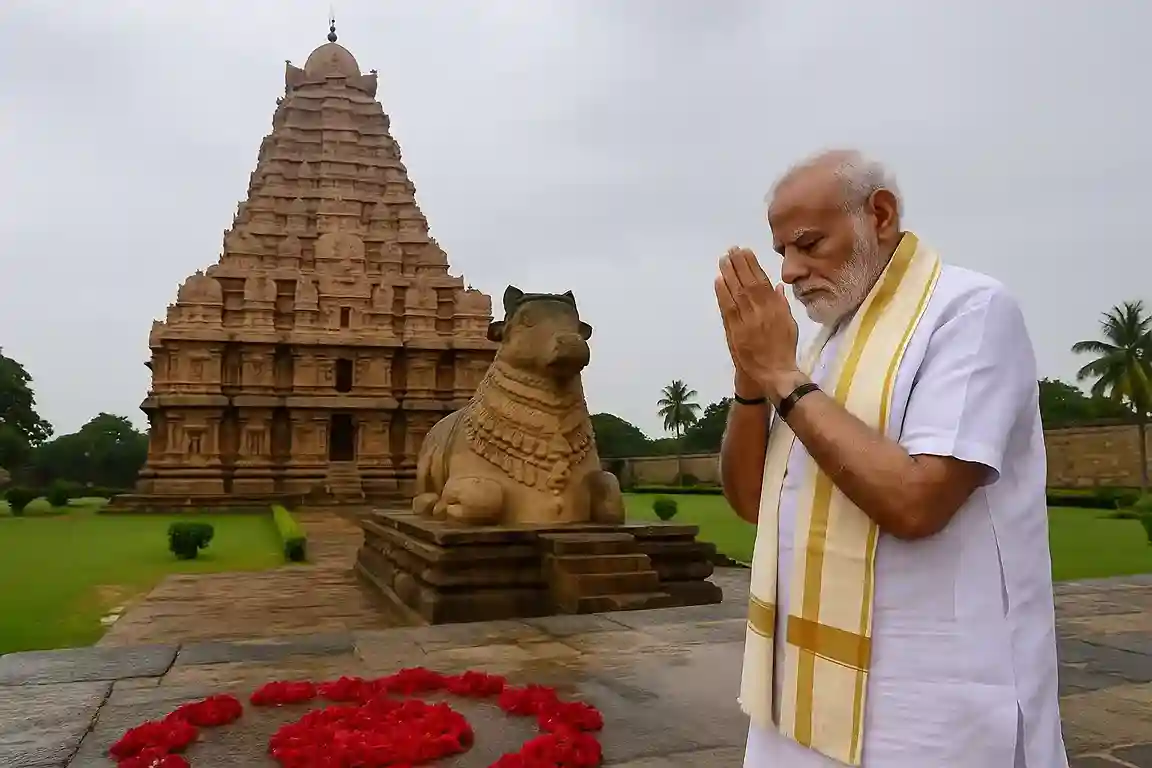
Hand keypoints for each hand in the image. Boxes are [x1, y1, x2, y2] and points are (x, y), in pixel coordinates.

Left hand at [714, 247, 802, 401]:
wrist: (773, 374)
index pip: (762, 282)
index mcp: (776, 309)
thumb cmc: (783, 349)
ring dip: (729, 275)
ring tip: (723, 260)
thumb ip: (782, 305)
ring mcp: (746, 322)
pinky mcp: (735, 332)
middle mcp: (761, 312)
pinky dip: (722, 294)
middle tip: (731, 250)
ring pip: (736, 293)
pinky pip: (727, 309)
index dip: (752, 265)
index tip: (745, 252)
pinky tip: (718, 281)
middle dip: (738, 265)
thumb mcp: (790, 325)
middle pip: (747, 284)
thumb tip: (777, 286)